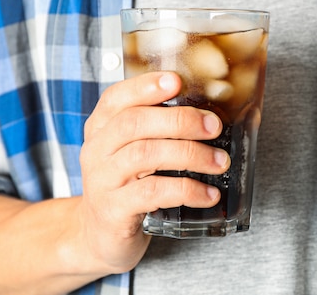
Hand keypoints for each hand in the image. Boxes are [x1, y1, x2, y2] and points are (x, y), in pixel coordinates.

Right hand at [76, 72, 229, 274]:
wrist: (99, 235)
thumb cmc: (127, 185)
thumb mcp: (134, 151)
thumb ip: (158, 129)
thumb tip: (208, 113)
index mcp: (101, 128)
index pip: (116, 97)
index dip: (145, 86)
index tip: (176, 81)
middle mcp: (97, 150)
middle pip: (134, 123)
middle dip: (180, 120)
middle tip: (213, 126)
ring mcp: (102, 181)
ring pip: (146, 155)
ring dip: (190, 154)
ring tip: (219, 162)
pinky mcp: (114, 211)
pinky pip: (153, 193)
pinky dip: (186, 190)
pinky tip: (208, 194)